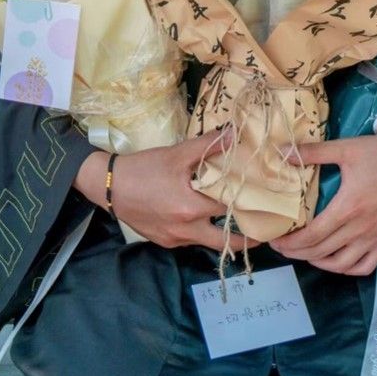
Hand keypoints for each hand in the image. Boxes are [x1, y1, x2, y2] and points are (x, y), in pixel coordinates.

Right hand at [73, 129, 247, 251]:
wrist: (108, 186)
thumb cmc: (144, 168)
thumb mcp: (177, 154)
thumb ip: (208, 144)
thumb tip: (235, 133)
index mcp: (192, 208)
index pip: (230, 209)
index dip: (249, 203)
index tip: (267, 203)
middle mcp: (187, 231)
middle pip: (225, 241)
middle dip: (246, 238)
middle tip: (263, 229)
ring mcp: (175, 240)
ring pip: (207, 242)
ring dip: (222, 233)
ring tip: (237, 221)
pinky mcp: (164, 242)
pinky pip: (190, 240)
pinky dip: (201, 231)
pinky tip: (203, 217)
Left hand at [270, 134, 376, 275]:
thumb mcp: (347, 148)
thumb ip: (315, 151)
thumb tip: (283, 151)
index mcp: (348, 208)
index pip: (313, 235)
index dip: (291, 242)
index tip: (275, 240)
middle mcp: (360, 229)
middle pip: (322, 251)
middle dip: (297, 252)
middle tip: (283, 246)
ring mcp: (375, 239)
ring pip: (341, 265)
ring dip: (318, 263)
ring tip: (305, 253)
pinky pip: (364, 267)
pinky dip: (346, 269)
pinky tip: (335, 261)